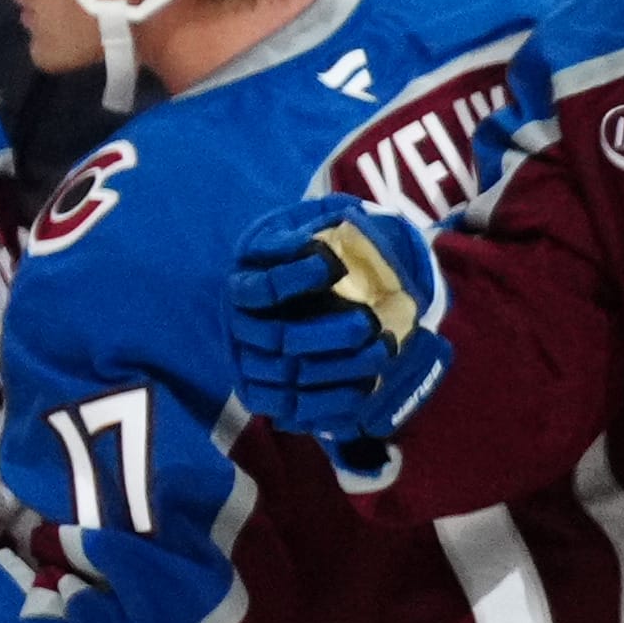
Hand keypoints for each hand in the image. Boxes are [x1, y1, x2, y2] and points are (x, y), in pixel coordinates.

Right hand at [228, 196, 454, 439]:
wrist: (288, 304)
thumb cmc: (304, 265)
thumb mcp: (308, 234)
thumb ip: (324, 224)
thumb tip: (352, 215)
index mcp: (244, 283)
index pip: (264, 287)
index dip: (296, 277)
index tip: (334, 263)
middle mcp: (240, 325)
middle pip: (280, 337)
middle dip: (329, 333)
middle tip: (370, 322)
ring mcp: (248, 363)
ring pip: (290, 373)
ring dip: (339, 366)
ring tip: (383, 351)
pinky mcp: (263, 395)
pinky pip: (292, 406)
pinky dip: (330, 402)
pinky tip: (367, 388)